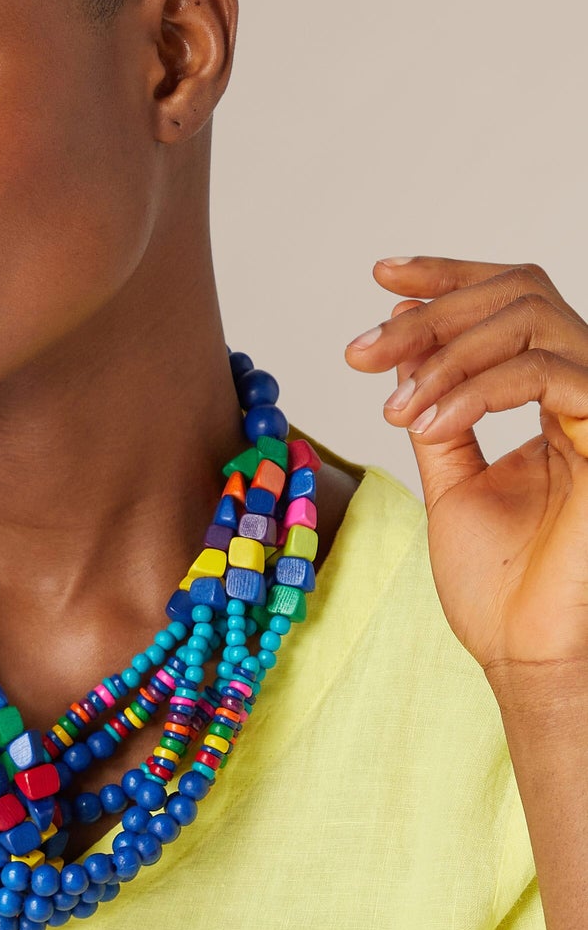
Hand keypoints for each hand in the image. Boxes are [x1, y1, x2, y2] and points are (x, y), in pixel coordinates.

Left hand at [345, 256, 587, 682]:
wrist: (523, 654)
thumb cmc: (497, 585)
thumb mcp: (450, 482)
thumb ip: (438, 416)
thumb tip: (404, 352)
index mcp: (552, 398)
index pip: (513, 300)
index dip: (450, 275)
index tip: (380, 277)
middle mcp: (583, 393)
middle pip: (520, 292)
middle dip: (431, 313)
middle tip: (362, 353)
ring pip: (532, 319)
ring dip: (445, 353)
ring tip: (396, 406)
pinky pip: (545, 373)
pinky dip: (476, 388)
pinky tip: (426, 423)